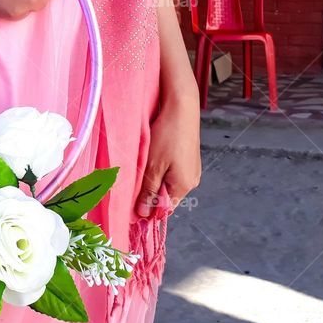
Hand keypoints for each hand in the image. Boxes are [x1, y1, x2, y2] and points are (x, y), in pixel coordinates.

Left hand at [136, 91, 201, 217]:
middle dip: (150, 191)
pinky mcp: (189, 159)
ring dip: (154, 179)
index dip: (147, 208)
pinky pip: (173, 172)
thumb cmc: (166, 136)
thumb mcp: (153, 166)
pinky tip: (154, 157)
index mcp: (184, 185)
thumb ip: (148, 191)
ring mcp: (192, 169)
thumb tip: (143, 214)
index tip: (130, 202)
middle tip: (135, 178)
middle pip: (166, 196)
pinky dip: (161, 169)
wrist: (181, 108)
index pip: (164, 209)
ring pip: (168, 183)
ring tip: (144, 164)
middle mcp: (192, 180)